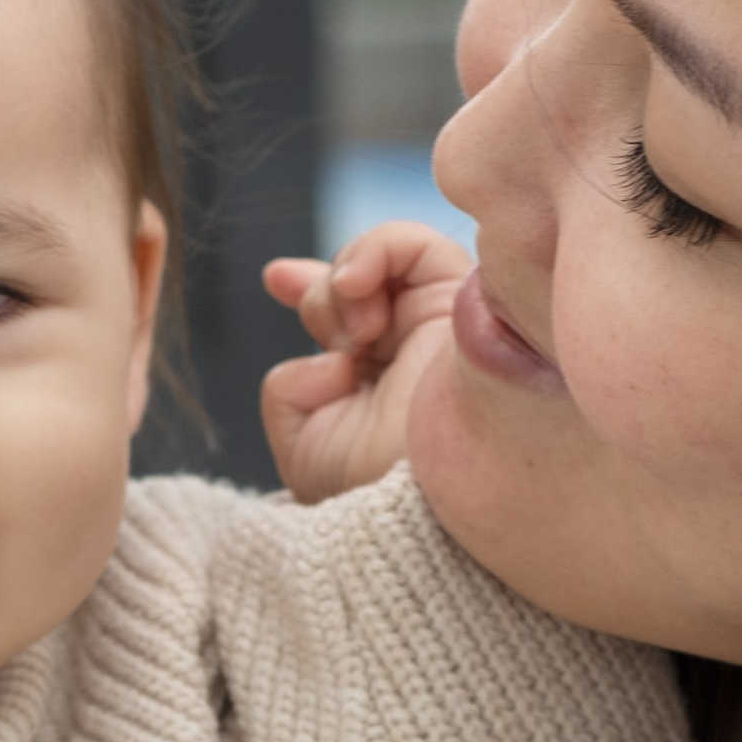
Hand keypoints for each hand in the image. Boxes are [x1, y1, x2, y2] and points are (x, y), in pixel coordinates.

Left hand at [260, 219, 471, 499]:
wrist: (416, 498)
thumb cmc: (365, 490)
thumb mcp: (303, 444)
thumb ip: (289, 386)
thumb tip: (328, 356)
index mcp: (375, 383)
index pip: (345, 317)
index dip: (308, 288)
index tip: (276, 279)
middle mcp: (409, 352)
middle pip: (357, 284)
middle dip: (321, 296)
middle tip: (335, 347)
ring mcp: (437, 327)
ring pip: (384, 261)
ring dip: (346, 283)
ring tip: (353, 333)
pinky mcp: (465, 303)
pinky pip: (418, 244)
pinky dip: (376, 249)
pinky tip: (356, 286)